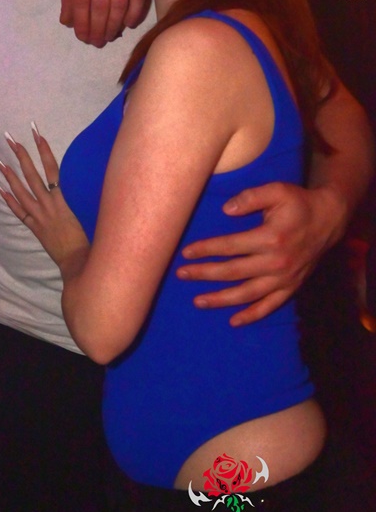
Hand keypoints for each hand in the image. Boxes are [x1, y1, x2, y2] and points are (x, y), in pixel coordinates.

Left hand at [0, 127, 88, 269]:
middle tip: (10, 139)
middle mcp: (47, 204)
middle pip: (31, 175)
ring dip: (8, 175)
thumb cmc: (86, 235)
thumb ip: (75, 194)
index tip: (36, 133)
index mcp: (62, 198)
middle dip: (21, 155)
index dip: (43, 150)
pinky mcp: (33, 226)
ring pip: (20, 190)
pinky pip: (17, 211)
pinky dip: (7, 199)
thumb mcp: (84, 210)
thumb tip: (70, 178)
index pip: (51, 168)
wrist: (77, 258)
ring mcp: (38, 215)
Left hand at [59, 0, 148, 46]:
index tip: (82, 37)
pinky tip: (128, 24)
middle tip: (97, 42)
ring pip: (119, 2)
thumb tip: (68, 23)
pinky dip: (134, 12)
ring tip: (110, 37)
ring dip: (114, 24)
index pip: (79, 0)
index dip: (81, 23)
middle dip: (98, 28)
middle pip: (99, 5)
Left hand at [176, 181, 344, 325]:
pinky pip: (270, 306)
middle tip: (182, 274)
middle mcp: (276, 262)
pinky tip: (233, 320)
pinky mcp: (291, 287)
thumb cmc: (299, 202)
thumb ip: (250, 197)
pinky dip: (252, 315)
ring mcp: (284, 278)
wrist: (329, 220)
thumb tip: (226, 209)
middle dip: (204, 274)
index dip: (206, 250)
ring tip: (198, 301)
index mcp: (271, 238)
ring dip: (221, 299)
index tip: (186, 253)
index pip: (230, 246)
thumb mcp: (277, 190)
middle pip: (233, 272)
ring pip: (247, 294)